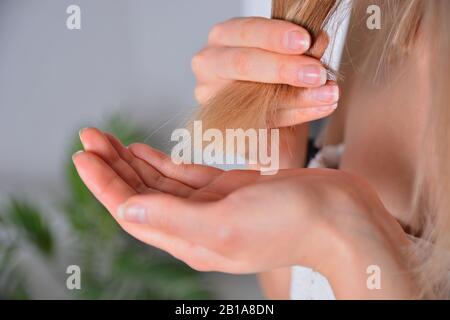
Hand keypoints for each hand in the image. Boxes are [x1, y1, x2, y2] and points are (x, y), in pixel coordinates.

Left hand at [73, 128, 416, 297]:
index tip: (83, 156)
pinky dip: (162, 163)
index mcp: (192, 239)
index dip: (104, 185)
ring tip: (108, 139)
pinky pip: (185, 177)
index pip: (132, 212)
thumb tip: (125, 209)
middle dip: (111, 167)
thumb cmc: (291, 222)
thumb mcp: (227, 222)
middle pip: (141, 195)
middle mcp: (196, 226)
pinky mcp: (228, 191)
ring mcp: (212, 207)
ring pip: (159, 184)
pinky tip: (143, 151)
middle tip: (88, 136)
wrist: (339, 215)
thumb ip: (174, 218)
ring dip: (132, 162)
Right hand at [192, 17, 338, 126]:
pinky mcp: (224, 124)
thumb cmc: (265, 70)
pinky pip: (262, 123)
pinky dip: (296, 115)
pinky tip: (320, 108)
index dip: (275, 36)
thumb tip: (319, 40)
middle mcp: (210, 64)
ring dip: (298, 97)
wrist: (255, 105)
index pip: (246, 32)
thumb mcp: (279, 52)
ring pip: (252, 99)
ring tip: (329, 94)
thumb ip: (295, 47)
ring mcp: (212, 97)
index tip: (305, 41)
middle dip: (284, 68)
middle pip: (242, 64)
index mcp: (223, 37)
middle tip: (316, 74)